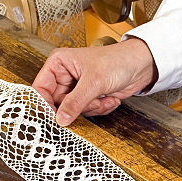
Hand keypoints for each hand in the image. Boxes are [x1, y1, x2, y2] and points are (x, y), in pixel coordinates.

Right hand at [32, 38, 158, 125]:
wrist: (141, 66)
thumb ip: (75, 102)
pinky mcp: (89, 97)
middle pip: (58, 103)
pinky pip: (87, 112)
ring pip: (73, 111)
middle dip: (78, 106)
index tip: (54, 118)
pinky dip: (100, 109)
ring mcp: (77, 88)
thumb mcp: (93, 82)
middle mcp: (65, 76)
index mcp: (58, 64)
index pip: (40, 89)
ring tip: (104, 96)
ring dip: (92, 108)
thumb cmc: (117, 61)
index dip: (45, 104)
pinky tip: (110, 98)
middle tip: (92, 101)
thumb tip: (60, 119)